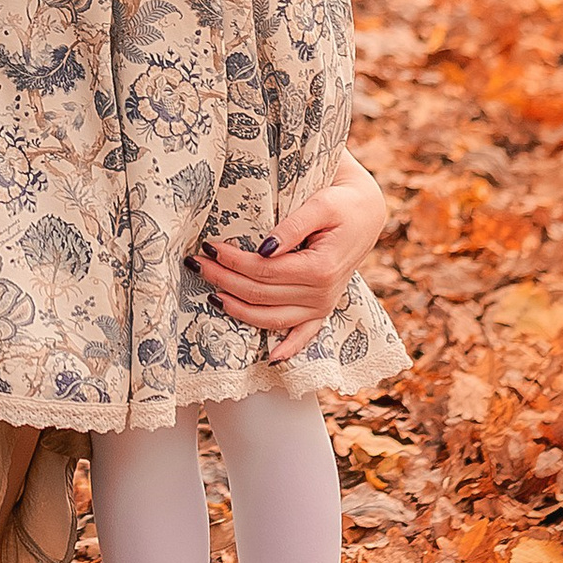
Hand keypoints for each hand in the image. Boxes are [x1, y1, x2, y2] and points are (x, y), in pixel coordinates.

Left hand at [196, 150, 386, 364]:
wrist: (367, 214)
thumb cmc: (341, 205)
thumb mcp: (320, 205)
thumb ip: (292, 226)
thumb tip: (264, 248)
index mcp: (319, 269)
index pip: (263, 271)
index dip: (233, 261)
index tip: (209, 246)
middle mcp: (321, 294)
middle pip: (261, 295)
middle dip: (224, 280)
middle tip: (196, 263)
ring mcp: (322, 306)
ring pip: (272, 318)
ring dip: (238, 310)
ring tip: (210, 294)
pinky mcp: (322, 309)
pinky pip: (303, 335)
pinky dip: (288, 349)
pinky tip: (270, 358)